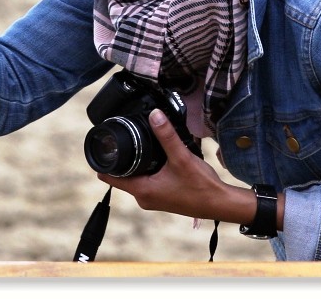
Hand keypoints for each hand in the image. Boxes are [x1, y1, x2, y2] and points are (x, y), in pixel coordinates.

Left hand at [97, 109, 257, 224]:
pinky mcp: (163, 198)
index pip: (110, 178)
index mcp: (143, 191)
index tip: (100, 147)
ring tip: (138, 146)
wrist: (220, 204)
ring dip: (136, 165)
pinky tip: (157, 158)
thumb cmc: (201, 186)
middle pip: (122, 176)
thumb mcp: (181, 157)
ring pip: (136, 178)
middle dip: (121, 159)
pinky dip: (148, 170)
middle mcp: (144, 198)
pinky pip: (148, 182)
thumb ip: (167, 136)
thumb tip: (155, 115)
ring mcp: (154, 200)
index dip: (102, 163)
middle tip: (120, 139)